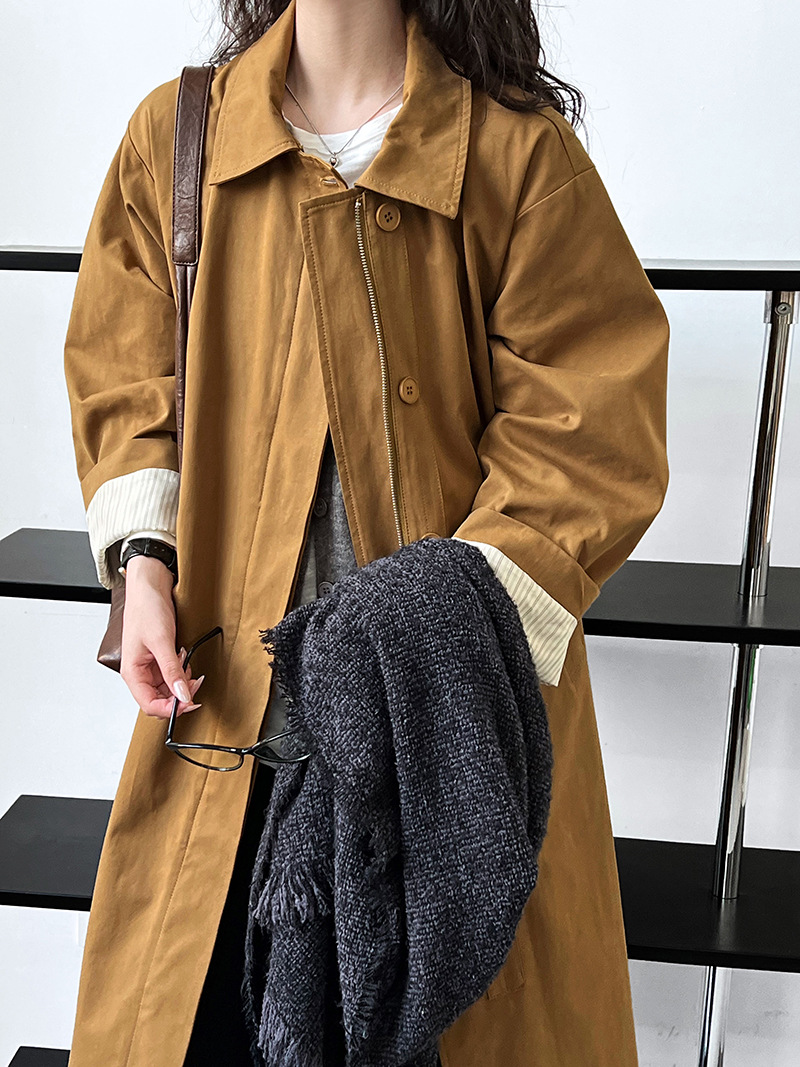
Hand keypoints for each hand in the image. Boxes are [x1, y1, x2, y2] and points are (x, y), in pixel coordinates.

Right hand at [119, 554, 204, 719]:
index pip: (149, 705)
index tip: (189, 703)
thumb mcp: (162, 642)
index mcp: (132, 673)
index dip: (170, 710)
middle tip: (196, 684)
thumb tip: (183, 696)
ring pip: (168, 688)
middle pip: (160, 700)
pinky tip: (185, 658)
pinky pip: (172, 674)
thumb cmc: (146, 609)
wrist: (149, 586)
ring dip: (182, 682)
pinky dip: (182, 671)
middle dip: (179, 695)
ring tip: (189, 666)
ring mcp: (150, 666)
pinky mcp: (159, 657)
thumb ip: (172, 671)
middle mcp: (139, 672)